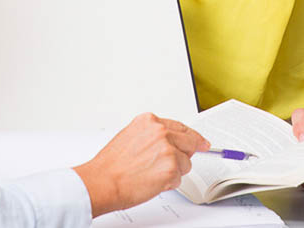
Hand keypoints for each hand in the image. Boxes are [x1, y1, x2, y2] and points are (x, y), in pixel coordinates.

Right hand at [74, 113, 208, 215]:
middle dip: (185, 154)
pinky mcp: (171, 168)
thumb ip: (152, 135)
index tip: (201, 141)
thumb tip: (169, 141)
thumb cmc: (111, 165)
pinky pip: (179, 178)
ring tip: (151, 174)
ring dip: (173, 171)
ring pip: (185, 162)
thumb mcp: (131, 136)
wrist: (102, 182)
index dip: (192, 137)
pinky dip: (168, 183)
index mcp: (150, 121)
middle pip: (189, 142)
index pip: (180, 126)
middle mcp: (161, 131)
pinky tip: (152, 182)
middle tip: (176, 164)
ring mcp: (168, 149)